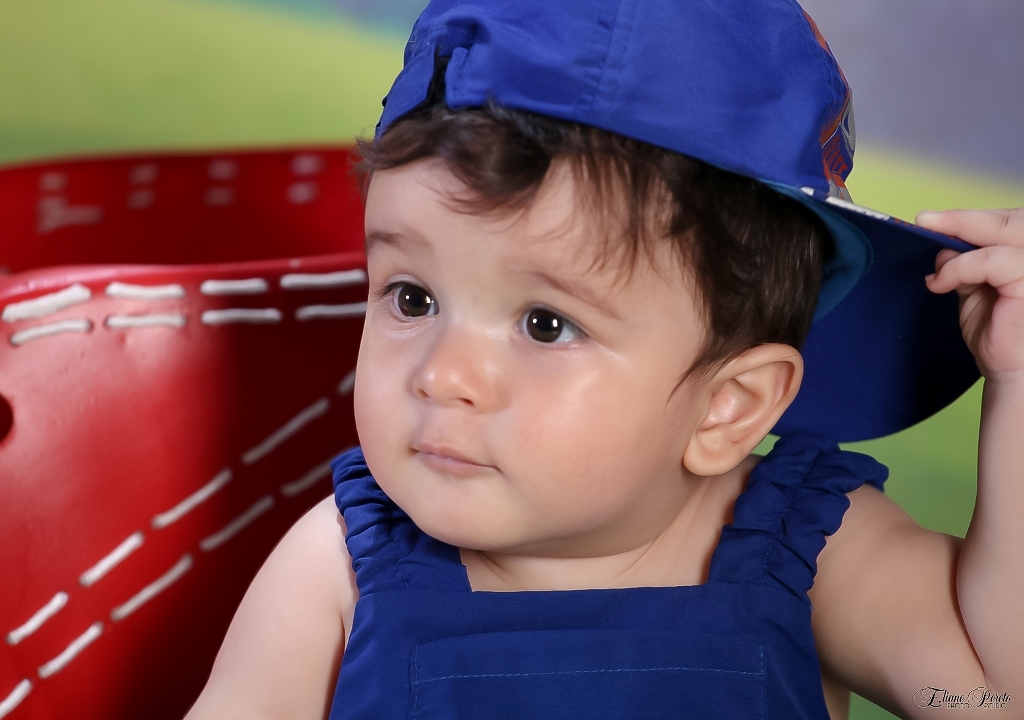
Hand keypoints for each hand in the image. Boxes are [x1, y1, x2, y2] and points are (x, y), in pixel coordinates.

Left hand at [918, 208, 1023, 381]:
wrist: (1010, 370)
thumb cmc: (998, 332)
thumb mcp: (974, 289)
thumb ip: (965, 264)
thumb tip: (944, 246)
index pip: (1006, 221)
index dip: (970, 217)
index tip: (930, 218)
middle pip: (1008, 220)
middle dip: (963, 219)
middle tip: (925, 220)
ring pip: (1000, 232)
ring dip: (960, 239)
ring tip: (936, 265)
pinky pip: (990, 260)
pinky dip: (960, 267)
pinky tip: (940, 283)